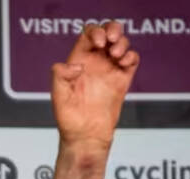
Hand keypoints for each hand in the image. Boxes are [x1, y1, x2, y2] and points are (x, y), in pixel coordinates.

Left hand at [51, 20, 138, 150]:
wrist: (86, 138)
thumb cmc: (69, 121)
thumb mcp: (58, 96)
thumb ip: (60, 76)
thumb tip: (78, 66)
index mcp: (78, 62)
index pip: (88, 35)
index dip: (94, 32)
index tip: (98, 43)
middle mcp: (94, 63)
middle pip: (107, 32)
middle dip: (112, 29)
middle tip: (111, 41)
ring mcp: (109, 70)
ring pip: (121, 43)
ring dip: (122, 42)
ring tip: (116, 55)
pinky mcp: (122, 80)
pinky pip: (131, 59)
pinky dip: (131, 56)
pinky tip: (124, 63)